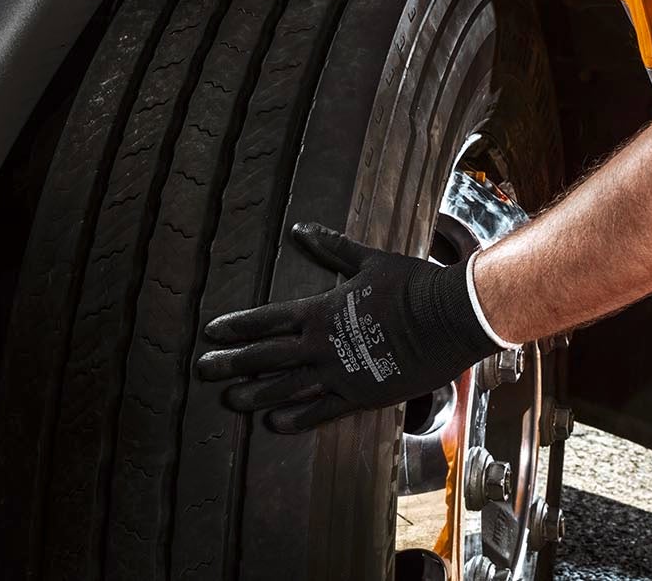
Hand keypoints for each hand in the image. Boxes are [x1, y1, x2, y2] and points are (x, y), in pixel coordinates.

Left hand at [195, 223, 501, 433]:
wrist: (449, 316)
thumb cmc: (411, 283)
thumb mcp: (368, 260)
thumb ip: (331, 248)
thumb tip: (300, 228)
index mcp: (322, 309)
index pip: (268, 318)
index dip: (237, 325)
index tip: (211, 332)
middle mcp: (323, 343)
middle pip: (267, 355)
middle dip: (232, 362)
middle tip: (202, 370)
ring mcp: (341, 372)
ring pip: (287, 387)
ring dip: (255, 393)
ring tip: (230, 400)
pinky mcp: (362, 394)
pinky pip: (322, 410)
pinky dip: (296, 418)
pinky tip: (274, 423)